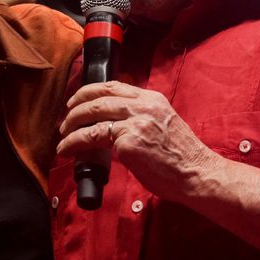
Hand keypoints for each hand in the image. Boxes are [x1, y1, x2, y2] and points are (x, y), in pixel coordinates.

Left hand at [57, 80, 215, 204]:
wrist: (196, 173)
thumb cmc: (181, 155)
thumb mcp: (163, 122)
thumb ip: (141, 116)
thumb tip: (114, 121)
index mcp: (151, 99)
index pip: (113, 86)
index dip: (90, 91)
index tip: (77, 99)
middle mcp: (142, 106)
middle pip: (98, 98)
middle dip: (76, 107)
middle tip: (65, 119)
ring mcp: (135, 123)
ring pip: (92, 116)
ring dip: (71, 126)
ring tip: (63, 137)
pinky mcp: (128, 143)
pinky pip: (93, 140)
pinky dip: (75, 144)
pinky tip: (68, 151)